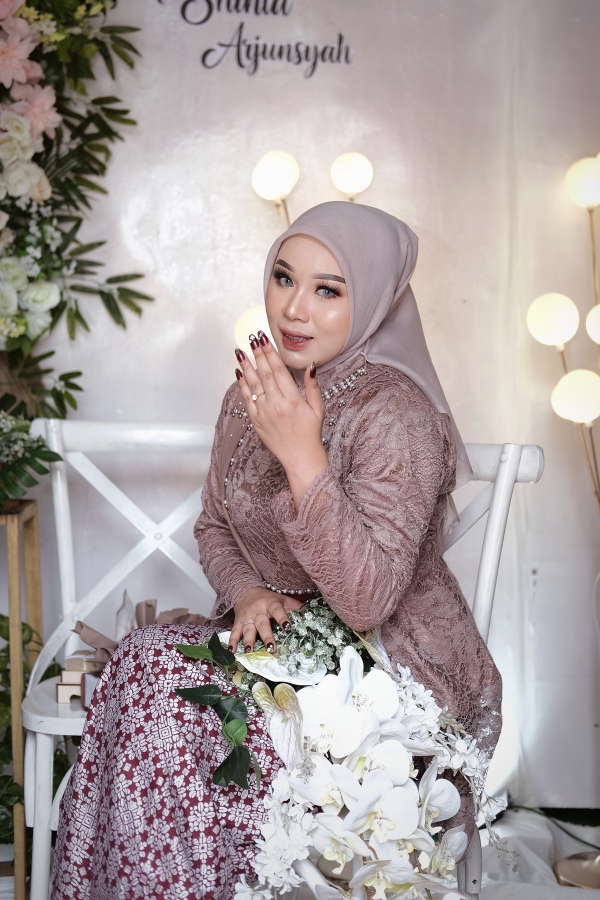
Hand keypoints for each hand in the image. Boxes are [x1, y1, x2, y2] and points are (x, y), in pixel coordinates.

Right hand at [229, 586, 305, 652]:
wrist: (246, 591)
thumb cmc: (267, 598)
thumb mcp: (282, 599)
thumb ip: (296, 607)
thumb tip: (311, 614)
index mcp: (270, 604)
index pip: (277, 610)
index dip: (282, 618)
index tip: (288, 627)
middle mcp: (258, 610)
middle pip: (262, 624)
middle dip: (266, 636)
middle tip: (271, 648)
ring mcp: (247, 617)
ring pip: (248, 629)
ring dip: (249, 641)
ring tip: (250, 651)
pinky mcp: (238, 622)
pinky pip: (234, 632)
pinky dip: (232, 642)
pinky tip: (232, 651)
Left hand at [235, 332, 328, 508]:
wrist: (300, 457)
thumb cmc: (310, 432)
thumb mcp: (317, 408)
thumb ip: (312, 386)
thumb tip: (310, 366)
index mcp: (292, 399)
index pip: (279, 369)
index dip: (270, 352)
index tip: (264, 339)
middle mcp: (276, 404)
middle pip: (265, 373)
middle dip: (257, 354)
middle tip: (251, 338)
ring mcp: (264, 412)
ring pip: (253, 384)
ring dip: (246, 366)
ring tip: (240, 351)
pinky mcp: (256, 421)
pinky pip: (247, 399)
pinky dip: (242, 385)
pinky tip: (239, 373)